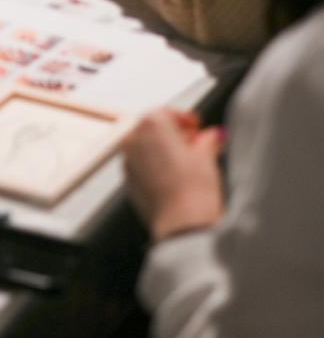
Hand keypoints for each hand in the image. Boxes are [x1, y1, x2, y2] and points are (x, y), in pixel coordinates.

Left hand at [122, 109, 224, 240]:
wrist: (182, 224)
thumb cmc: (194, 189)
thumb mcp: (207, 156)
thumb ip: (207, 140)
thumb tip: (211, 137)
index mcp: (152, 124)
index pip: (167, 113)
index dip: (185, 120)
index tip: (196, 126)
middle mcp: (134, 138)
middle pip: (154, 128)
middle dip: (174, 134)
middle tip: (195, 143)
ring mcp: (128, 160)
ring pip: (145, 146)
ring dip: (164, 149)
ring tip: (187, 162)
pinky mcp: (128, 180)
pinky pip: (141, 164)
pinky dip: (155, 164)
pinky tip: (174, 175)